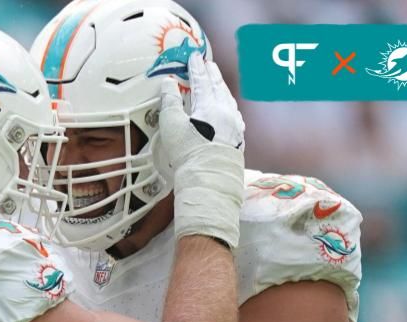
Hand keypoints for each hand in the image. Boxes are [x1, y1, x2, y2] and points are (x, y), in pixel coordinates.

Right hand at [154, 53, 244, 247]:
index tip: (194, 56)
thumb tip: (168, 82)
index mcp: (210, 105)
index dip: (196, 68)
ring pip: (229, 100)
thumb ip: (170, 102)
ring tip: (217, 82)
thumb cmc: (188, 154)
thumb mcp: (172, 126)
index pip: (202, 81)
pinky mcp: (238, 140)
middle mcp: (226, 112)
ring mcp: (235, 126)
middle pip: (219, 87)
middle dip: (212, 74)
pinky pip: (234, 114)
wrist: (209, 180)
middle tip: (208, 63)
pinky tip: (227, 108)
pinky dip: (228, 104)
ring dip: (222, 88)